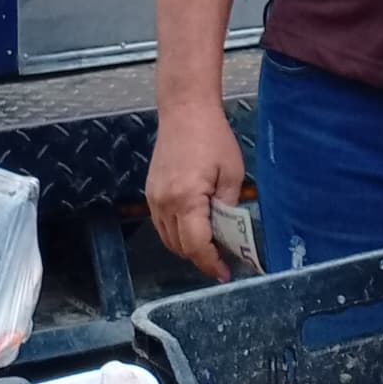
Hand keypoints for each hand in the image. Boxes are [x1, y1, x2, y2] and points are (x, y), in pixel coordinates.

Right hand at [146, 106, 246, 281]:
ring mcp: (154, 198)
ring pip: (168, 239)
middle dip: (201, 258)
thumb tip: (230, 233)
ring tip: (210, 247)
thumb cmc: (212, 137)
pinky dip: (177, 234)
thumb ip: (229, 207)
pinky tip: (194, 229)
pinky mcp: (150, 192)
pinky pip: (161, 225)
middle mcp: (164, 203)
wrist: (185, 110)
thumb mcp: (232, 173)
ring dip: (188, 248)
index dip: (211, 263)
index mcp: (186, 199)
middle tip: (222, 260)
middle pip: (180, 247)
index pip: (196, 245)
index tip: (225, 273)